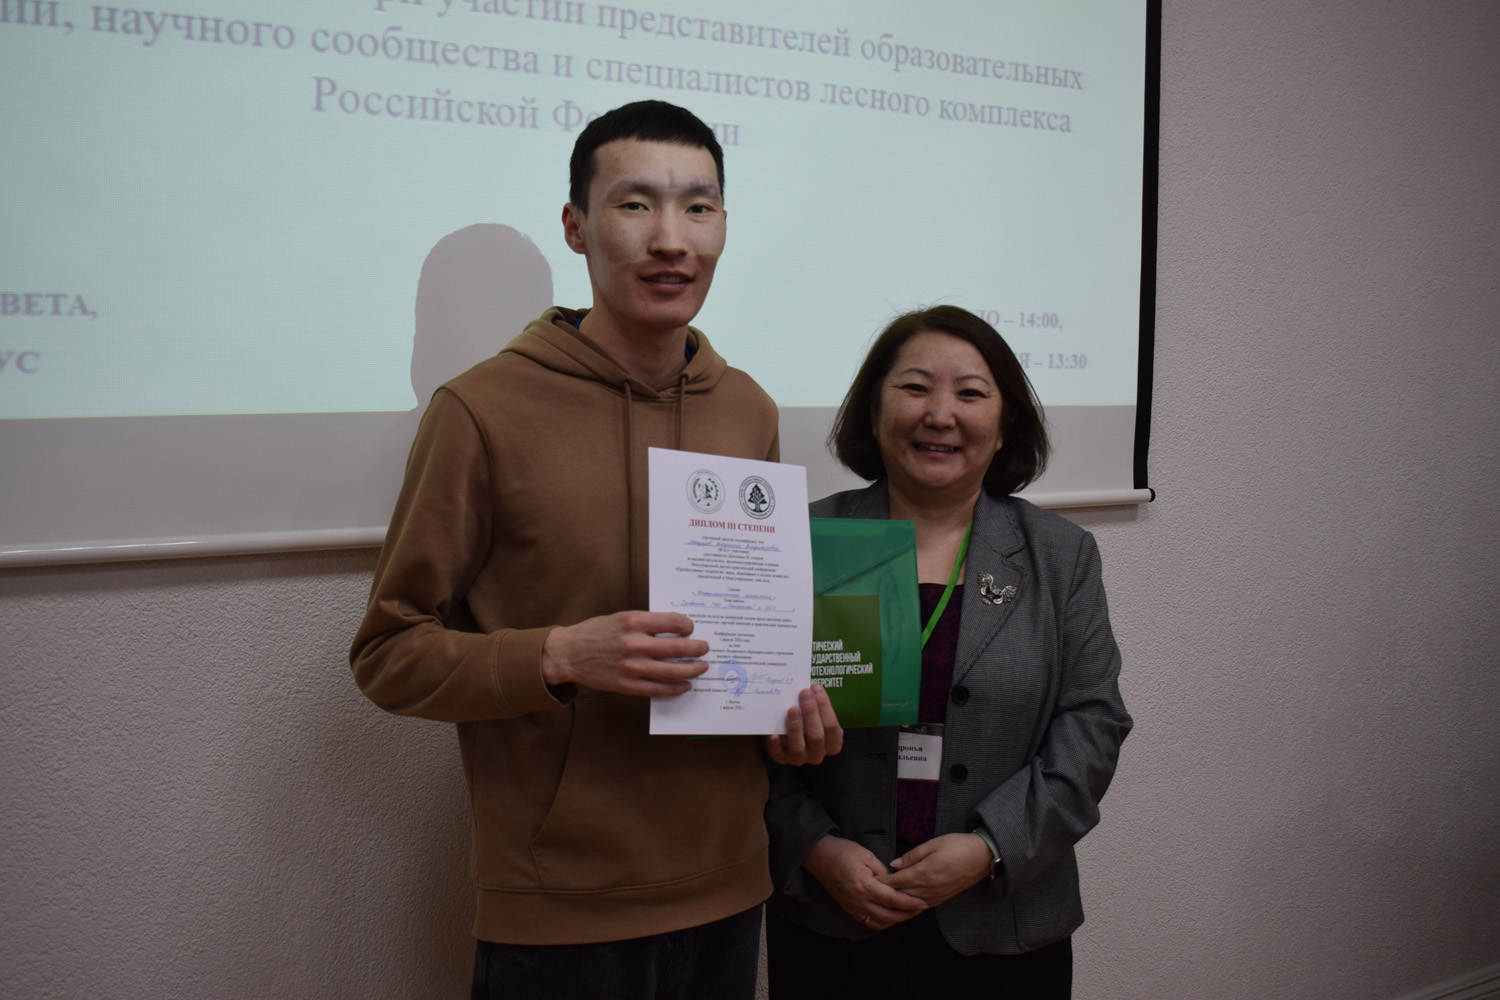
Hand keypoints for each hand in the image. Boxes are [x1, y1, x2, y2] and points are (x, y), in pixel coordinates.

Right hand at [540, 611, 708, 696]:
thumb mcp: (621, 618)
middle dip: (696, 649)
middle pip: (677, 648)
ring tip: (701, 667)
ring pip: (671, 672)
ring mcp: (631, 667)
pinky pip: (657, 689)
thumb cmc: (596, 632)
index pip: (673, 622)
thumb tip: (676, 628)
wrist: (569, 653)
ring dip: (691, 669)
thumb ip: (647, 623)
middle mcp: (634, 644)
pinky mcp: (626, 685)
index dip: (687, 625)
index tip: (690, 628)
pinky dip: (675, 688)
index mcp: (633, 622)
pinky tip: (685, 685)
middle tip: (705, 648)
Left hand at [765, 685, 844, 764]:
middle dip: (811, 712)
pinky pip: (778, 753)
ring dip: (796, 727)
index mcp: (831, 744)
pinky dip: (775, 744)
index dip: (825, 706)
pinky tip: (773, 734)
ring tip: (792, 709)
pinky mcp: (781, 759)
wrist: (787, 739)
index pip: (831, 726)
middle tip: (804, 693)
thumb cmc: (806, 723)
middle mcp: (817, 754)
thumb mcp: (815, 717)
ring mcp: (799, 758)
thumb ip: (816, 706)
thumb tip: (810, 688)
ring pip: (799, 746)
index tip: (816, 688)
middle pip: (817, 736)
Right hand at [802, 835, 925, 930]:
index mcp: (865, 886)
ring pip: (880, 923)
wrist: (819, 857)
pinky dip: (883, 922)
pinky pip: (869, 922)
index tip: (923, 903)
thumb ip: (884, 872)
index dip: (910, 903)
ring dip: (896, 920)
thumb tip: (896, 883)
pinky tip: (891, 915)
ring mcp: (853, 907)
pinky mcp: (849, 909)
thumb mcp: (867, 856)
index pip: (893, 900)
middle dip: (907, 914)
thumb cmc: (843, 852)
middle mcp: (859, 900)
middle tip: (920, 908)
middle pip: (889, 915)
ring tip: (908, 912)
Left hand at [881, 833, 992, 908]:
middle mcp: (929, 888)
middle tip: (872, 890)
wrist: (982, 857)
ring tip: (884, 897)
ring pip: (910, 903)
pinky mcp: (943, 898)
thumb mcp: (933, 844)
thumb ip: (912, 856)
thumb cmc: (958, 846)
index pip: (897, 881)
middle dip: (886, 892)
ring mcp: (936, 895)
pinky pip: (922, 905)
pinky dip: (910, 905)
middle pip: (901, 894)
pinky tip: (904, 902)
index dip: (883, 881)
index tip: (871, 879)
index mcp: (924, 873)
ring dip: (897, 900)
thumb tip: (894, 864)